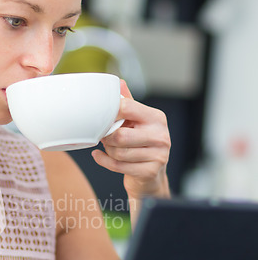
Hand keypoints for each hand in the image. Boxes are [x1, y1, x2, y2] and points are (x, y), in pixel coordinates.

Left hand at [92, 80, 170, 198]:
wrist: (150, 176)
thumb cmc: (140, 145)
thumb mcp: (136, 122)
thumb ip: (128, 104)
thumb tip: (118, 83)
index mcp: (156, 118)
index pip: (127, 108)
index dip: (109, 113)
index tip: (101, 118)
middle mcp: (160, 135)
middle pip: (120, 135)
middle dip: (107, 138)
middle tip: (104, 137)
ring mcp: (158, 155)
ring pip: (118, 152)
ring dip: (108, 151)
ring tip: (109, 148)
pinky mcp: (150, 171)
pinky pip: (118, 166)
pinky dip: (103, 161)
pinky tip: (99, 156)